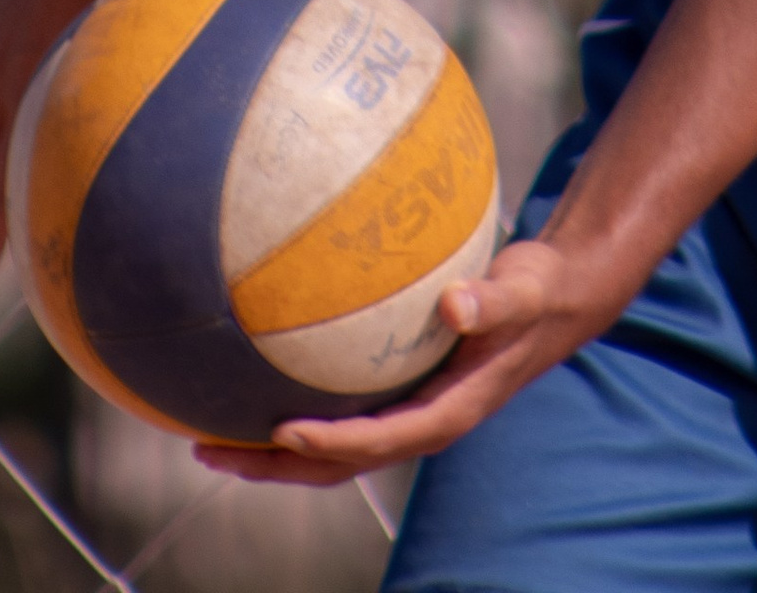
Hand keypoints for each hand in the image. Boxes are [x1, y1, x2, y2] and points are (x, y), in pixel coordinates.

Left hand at [193, 235, 610, 488]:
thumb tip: (456, 303)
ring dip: (267, 450)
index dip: (328, 443)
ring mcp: (403, 412)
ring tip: (205, 432)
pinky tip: (252, 372)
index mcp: (445, 413)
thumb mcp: (523, 291)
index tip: (280, 431)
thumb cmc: (535, 292)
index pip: (377, 441)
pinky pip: (336, 409)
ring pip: (326, 448)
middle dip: (270, 465)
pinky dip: (292, 406)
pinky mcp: (396, 393)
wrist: (550, 301)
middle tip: (208, 449)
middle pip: (333, 463)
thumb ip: (492, 300)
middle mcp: (417, 422)